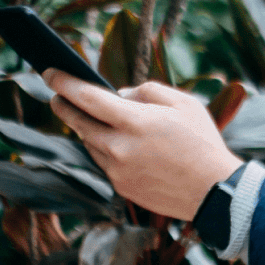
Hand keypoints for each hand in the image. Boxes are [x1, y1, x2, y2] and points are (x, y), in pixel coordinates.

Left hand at [45, 69, 242, 219]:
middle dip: (63, 105)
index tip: (50, 72)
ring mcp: (118, 171)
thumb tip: (119, 95)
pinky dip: (105, 149)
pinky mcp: (121, 187)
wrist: (214, 192)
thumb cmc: (202, 142)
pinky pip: (104, 162)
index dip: (64, 82)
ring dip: (88, 129)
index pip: (86, 97)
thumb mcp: (182, 103)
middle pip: (78, 122)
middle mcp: (119, 147)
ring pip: (90, 144)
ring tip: (92, 117)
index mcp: (134, 122)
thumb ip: (146, 91)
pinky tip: (116, 143)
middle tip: (56, 95)